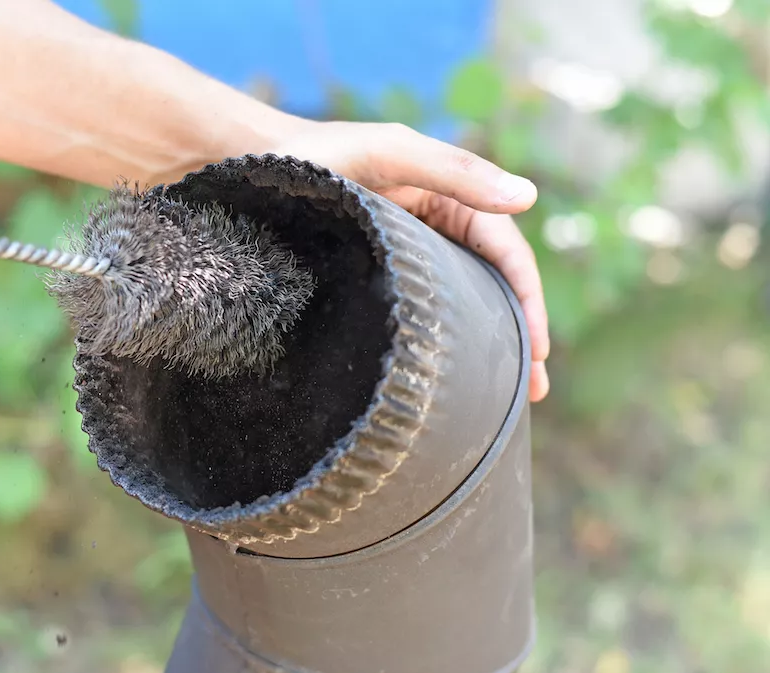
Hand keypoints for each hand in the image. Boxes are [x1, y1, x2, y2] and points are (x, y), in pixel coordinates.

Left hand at [272, 120, 549, 401]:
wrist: (253, 167)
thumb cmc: (317, 155)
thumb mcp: (388, 155)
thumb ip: (453, 171)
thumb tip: (528, 197)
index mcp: (449, 194)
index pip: (504, 250)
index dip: (527, 299)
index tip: (537, 350)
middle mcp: (434, 225)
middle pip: (491, 282)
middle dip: (518, 335)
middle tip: (534, 391)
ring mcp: (405, 252)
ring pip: (460, 300)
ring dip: (486, 345)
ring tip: (505, 400)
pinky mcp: (376, 274)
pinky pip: (421, 307)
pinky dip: (444, 339)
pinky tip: (449, 377)